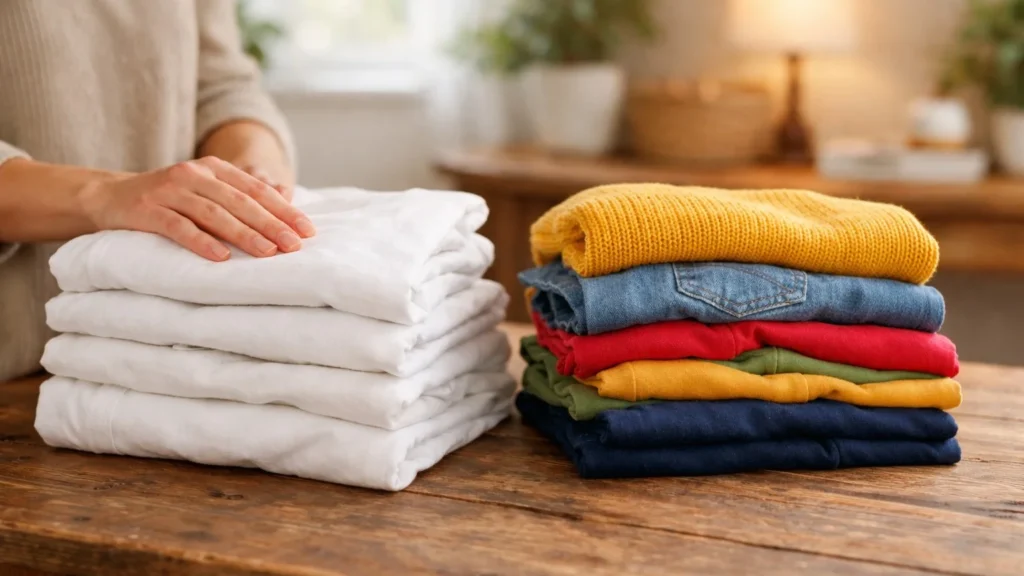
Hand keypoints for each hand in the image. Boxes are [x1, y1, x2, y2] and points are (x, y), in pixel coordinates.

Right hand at [79, 156, 315, 261]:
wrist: (108, 196)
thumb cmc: (168, 200)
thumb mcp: (205, 191)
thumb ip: (239, 196)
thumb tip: (285, 204)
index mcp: (214, 168)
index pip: (257, 189)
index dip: (284, 210)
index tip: (307, 230)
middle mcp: (194, 175)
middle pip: (240, 201)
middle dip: (271, 224)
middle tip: (295, 245)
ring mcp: (169, 191)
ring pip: (214, 213)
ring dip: (244, 234)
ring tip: (267, 253)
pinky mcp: (147, 210)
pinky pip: (179, 227)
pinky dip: (201, 242)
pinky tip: (220, 257)